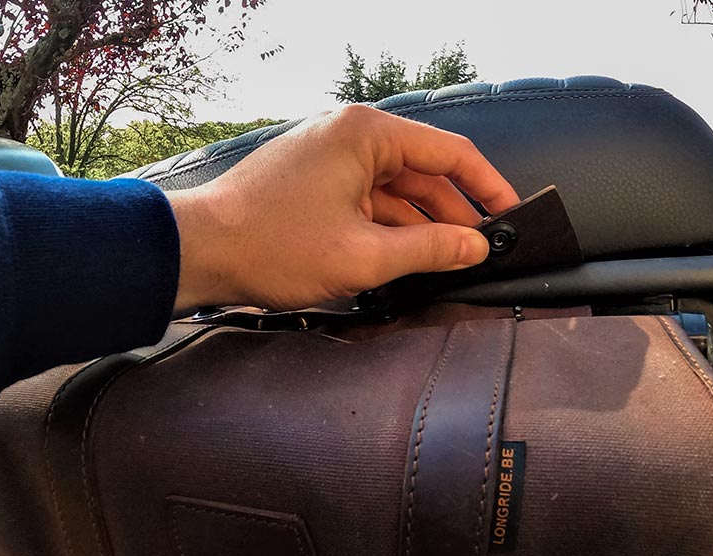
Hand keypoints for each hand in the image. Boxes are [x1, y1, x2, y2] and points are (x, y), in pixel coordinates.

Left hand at [168, 105, 520, 312]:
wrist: (200, 253)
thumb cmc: (270, 246)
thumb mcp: (364, 256)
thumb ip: (429, 250)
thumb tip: (473, 247)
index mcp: (366, 134)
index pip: (450, 153)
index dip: (487, 188)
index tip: (512, 216)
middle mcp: (349, 136)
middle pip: (423, 173)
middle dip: (454, 215)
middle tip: (482, 251)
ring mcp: (329, 158)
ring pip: (395, 192)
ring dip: (420, 227)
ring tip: (447, 263)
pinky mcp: (313, 183)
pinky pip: (367, 202)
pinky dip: (388, 229)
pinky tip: (406, 260)